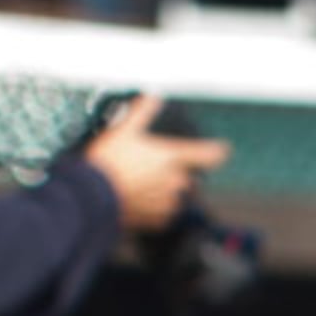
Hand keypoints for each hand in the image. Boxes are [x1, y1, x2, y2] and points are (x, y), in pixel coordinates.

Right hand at [79, 93, 230, 239]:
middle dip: (177, 173)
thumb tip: (153, 95)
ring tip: (142, 184)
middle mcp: (175, 182)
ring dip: (166, 191)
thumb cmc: (108, 163)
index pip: (209, 154)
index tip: (222, 149)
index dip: (217, 150)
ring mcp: (167, 202)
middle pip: (189, 177)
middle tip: (154, 167)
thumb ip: (143, 111)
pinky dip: (156, 209)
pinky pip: (163, 215)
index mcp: (172, 157)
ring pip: (176, 196)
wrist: (92, 195)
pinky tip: (140, 201)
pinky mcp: (156, 220)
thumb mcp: (124, 128)